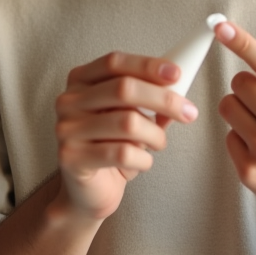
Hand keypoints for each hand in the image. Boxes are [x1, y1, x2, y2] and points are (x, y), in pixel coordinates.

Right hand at [55, 52, 198, 220]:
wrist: (88, 192)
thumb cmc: (111, 146)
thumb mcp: (130, 116)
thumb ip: (149, 99)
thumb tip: (179, 85)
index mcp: (81, 80)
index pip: (114, 62)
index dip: (147, 65)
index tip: (177, 73)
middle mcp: (68, 100)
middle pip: (124, 89)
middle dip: (164, 99)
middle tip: (189, 112)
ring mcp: (66, 129)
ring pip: (127, 122)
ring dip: (155, 135)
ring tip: (159, 143)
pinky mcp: (71, 157)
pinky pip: (122, 153)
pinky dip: (143, 159)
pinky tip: (143, 162)